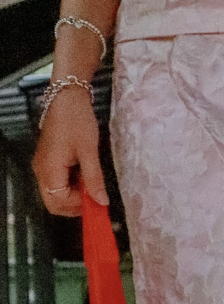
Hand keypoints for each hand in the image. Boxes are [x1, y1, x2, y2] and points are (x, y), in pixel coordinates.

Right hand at [33, 86, 108, 217]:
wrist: (66, 97)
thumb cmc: (77, 120)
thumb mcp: (89, 151)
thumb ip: (94, 178)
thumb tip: (101, 201)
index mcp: (49, 169)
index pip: (59, 202)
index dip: (79, 206)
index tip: (98, 201)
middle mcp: (41, 171)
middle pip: (54, 203)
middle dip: (75, 205)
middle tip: (95, 198)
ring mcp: (43, 166)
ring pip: (55, 194)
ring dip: (73, 196)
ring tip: (91, 184)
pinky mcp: (47, 161)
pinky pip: (56, 182)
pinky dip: (70, 185)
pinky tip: (83, 176)